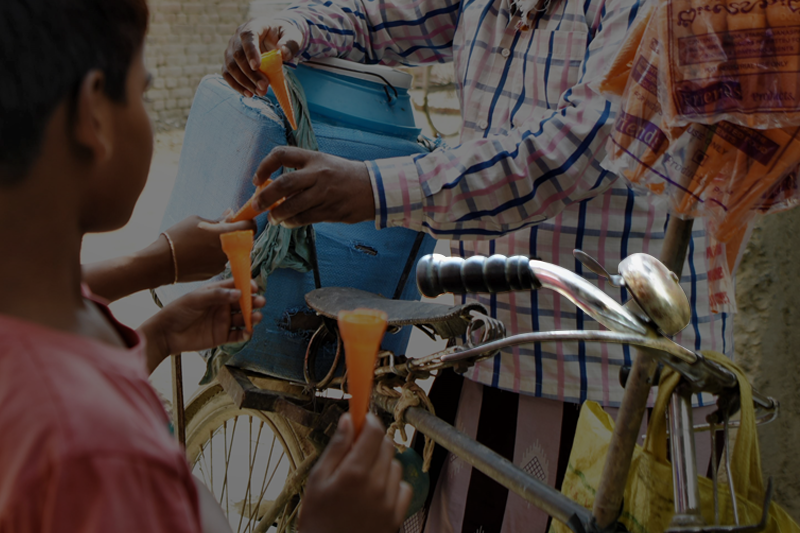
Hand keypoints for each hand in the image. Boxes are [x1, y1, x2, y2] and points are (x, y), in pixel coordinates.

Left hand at [138, 279, 265, 371]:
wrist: (165, 334)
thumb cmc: (178, 311)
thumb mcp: (196, 299)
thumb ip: (218, 295)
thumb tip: (239, 293)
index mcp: (217, 293)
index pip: (236, 286)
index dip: (247, 286)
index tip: (255, 287)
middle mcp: (223, 306)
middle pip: (243, 303)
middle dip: (254, 302)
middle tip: (260, 302)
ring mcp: (223, 321)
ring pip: (243, 319)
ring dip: (252, 317)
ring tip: (256, 317)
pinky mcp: (222, 336)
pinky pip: (238, 335)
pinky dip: (245, 334)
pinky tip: (247, 332)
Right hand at [162, 214, 255, 282]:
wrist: (161, 263)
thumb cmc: (177, 237)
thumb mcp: (197, 221)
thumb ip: (218, 219)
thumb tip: (231, 214)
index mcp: (225, 234)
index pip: (250, 226)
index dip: (249, 221)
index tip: (245, 219)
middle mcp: (228, 251)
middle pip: (242, 240)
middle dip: (237, 234)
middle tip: (224, 228)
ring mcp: (222, 264)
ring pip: (231, 251)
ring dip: (226, 245)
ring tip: (206, 242)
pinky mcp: (215, 273)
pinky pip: (221, 261)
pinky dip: (216, 255)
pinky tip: (201, 253)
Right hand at [223, 18, 302, 96]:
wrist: (274, 39)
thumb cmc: (283, 37)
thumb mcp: (293, 36)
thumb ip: (290, 43)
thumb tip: (283, 53)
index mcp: (254, 26)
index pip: (247, 36)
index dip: (250, 51)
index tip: (256, 66)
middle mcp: (238, 36)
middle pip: (238, 55)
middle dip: (250, 73)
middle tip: (264, 86)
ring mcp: (231, 49)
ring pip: (231, 66)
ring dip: (244, 82)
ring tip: (260, 92)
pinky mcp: (230, 61)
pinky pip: (227, 74)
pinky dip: (237, 85)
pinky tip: (249, 94)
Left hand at [252, 147, 374, 226]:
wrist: (374, 188)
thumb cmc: (344, 176)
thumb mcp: (324, 164)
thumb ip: (301, 173)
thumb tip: (274, 190)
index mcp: (314, 158)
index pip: (282, 154)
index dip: (264, 166)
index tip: (257, 180)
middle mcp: (318, 173)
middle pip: (284, 184)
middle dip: (265, 197)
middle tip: (256, 206)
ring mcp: (325, 193)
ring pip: (293, 205)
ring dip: (278, 214)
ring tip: (273, 218)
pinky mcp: (331, 210)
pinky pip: (305, 218)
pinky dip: (292, 222)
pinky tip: (288, 223)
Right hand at [299, 413, 411, 532]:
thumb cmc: (318, 517)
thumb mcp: (318, 479)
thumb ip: (336, 447)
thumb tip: (348, 420)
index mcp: (354, 473)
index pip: (374, 431)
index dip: (368, 420)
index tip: (362, 420)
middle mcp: (376, 485)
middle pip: (386, 444)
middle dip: (373, 442)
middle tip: (356, 453)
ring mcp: (388, 501)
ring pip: (395, 464)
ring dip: (382, 464)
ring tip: (362, 478)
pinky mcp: (396, 516)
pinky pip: (403, 487)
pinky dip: (392, 485)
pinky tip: (375, 493)